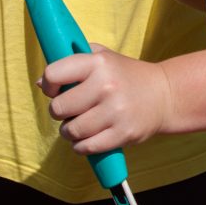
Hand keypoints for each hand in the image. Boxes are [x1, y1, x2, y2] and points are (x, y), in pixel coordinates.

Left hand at [41, 44, 169, 154]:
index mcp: (98, 63)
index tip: (55, 90)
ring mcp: (115, 111)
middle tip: (71, 110)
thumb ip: (73, 61)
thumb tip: (41, 82)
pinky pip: (86, 147)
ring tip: (80, 124)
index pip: (54, 73)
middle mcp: (106, 85)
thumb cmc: (127, 74)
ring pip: (70, 131)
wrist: (165, 94)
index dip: (49, 84)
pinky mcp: (122, 134)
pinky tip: (88, 137)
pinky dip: (81, 146)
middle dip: (60, 112)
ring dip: (69, 132)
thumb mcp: (104, 57)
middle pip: (59, 108)